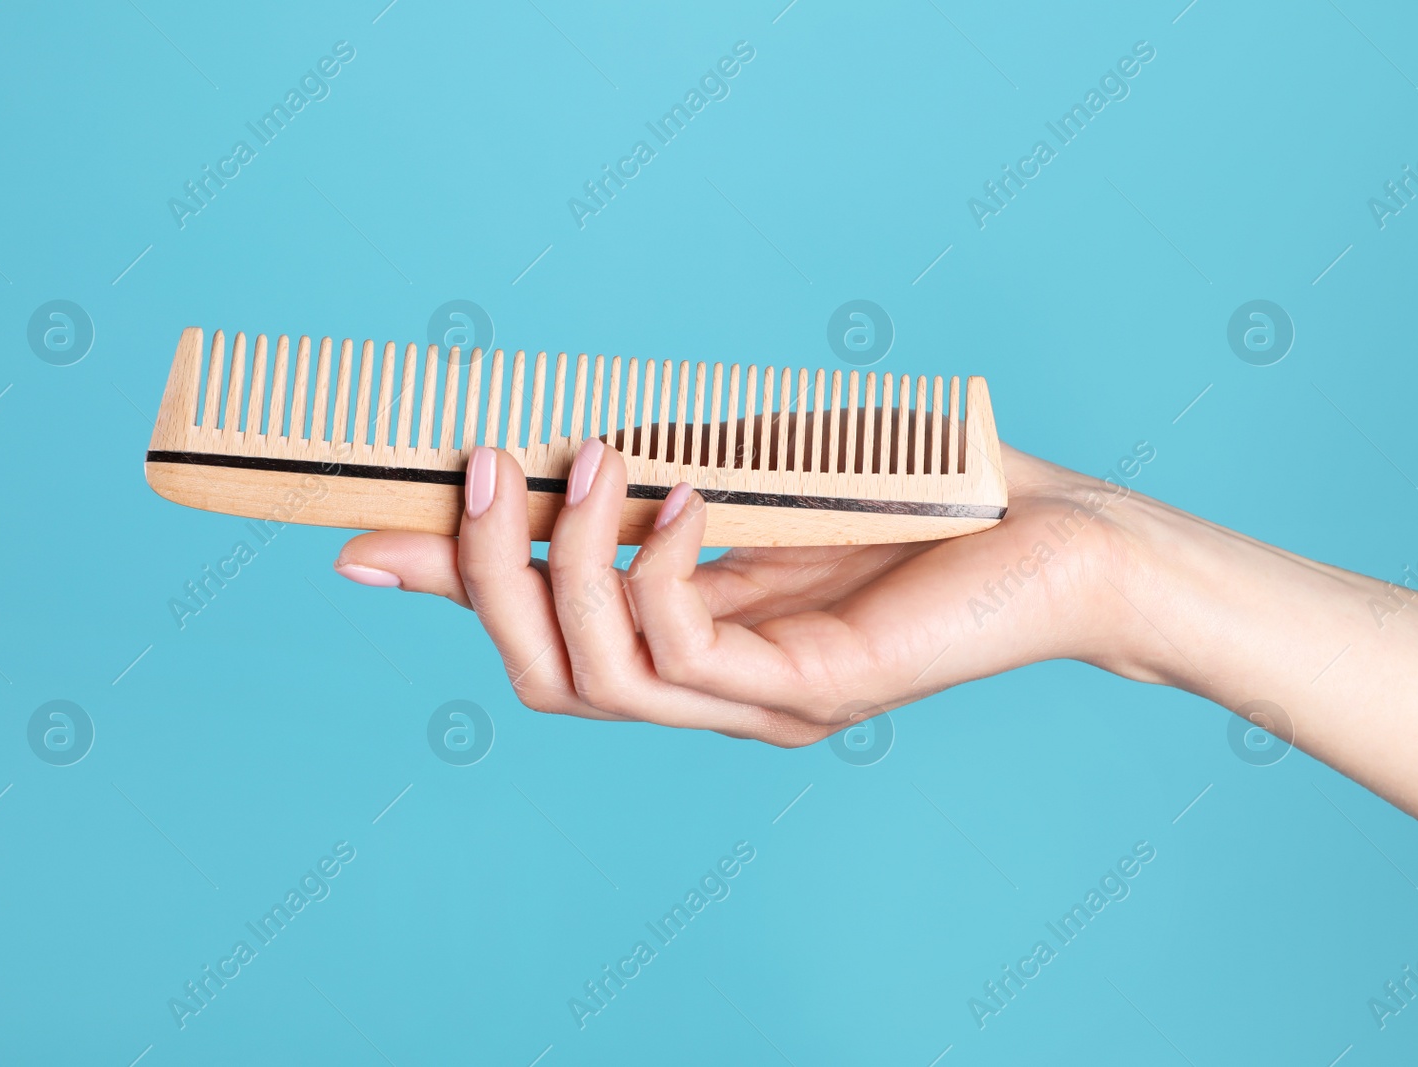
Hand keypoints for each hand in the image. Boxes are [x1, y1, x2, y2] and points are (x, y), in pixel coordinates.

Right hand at [333, 437, 1139, 744]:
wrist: (1054, 532)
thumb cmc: (908, 493)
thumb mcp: (745, 475)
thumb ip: (645, 484)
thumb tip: (550, 454)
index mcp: (689, 641)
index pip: (542, 634)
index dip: (449, 591)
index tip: (362, 542)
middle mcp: (710, 693)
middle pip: (544, 674)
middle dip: (484, 571)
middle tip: (481, 466)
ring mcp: (755, 707)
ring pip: (596, 677)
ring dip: (562, 561)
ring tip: (580, 462)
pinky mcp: (808, 697)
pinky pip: (684, 652)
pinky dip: (658, 567)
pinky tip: (685, 492)